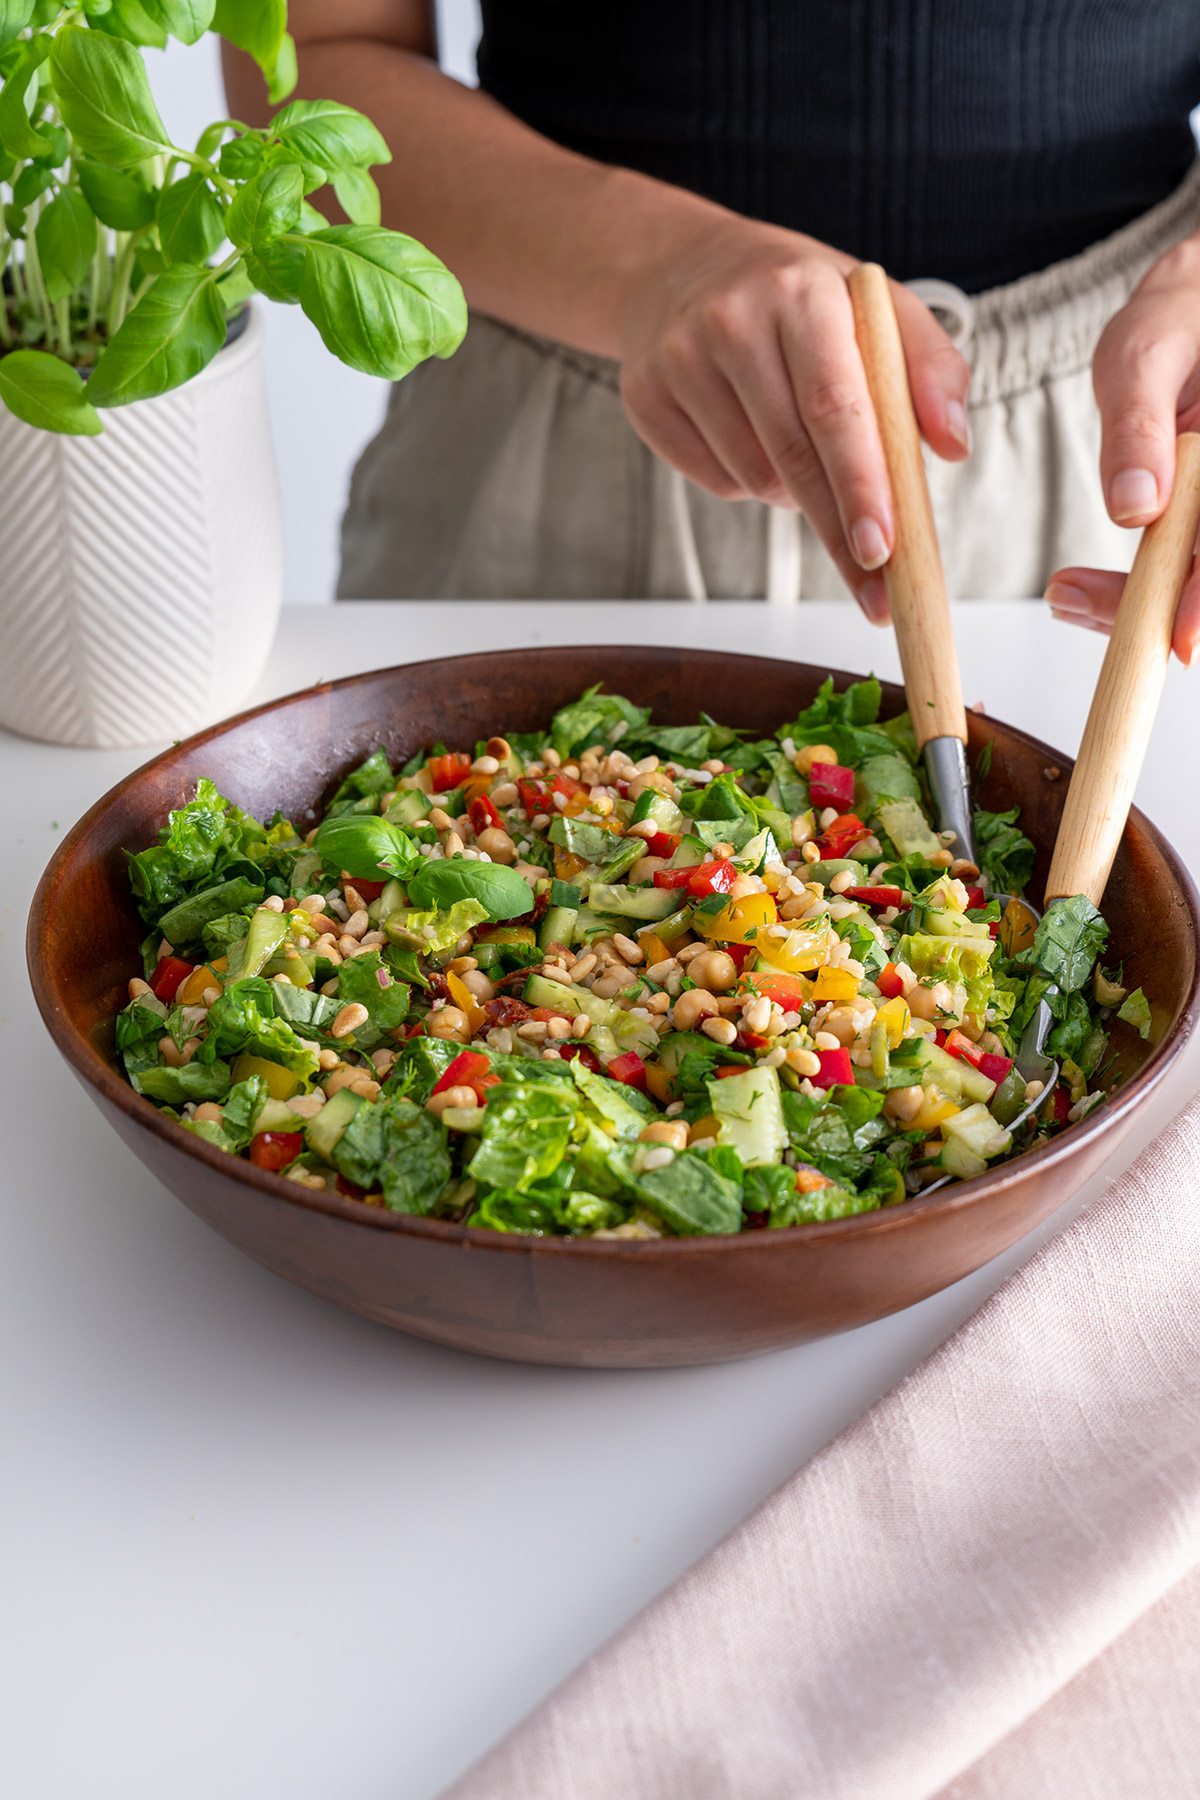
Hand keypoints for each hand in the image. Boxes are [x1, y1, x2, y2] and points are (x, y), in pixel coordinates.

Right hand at [616, 217, 970, 618]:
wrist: (681, 269)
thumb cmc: (799, 300)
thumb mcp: (876, 307)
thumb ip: (930, 368)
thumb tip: (953, 445)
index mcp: (801, 293)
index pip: (834, 407)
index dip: (861, 484)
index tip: (883, 547)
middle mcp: (731, 321)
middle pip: (793, 456)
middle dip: (839, 528)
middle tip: (874, 586)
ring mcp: (678, 360)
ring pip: (755, 477)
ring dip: (795, 496)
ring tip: (805, 455)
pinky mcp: (645, 398)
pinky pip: (715, 480)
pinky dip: (750, 483)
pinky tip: (754, 440)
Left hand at [1048, 231, 1199, 663]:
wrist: (1198, 310)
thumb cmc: (1181, 318)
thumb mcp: (1144, 351)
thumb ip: (1137, 427)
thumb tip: (1134, 509)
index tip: (1179, 638)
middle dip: (1163, 610)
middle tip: (1071, 601)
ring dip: (1144, 606)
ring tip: (1065, 595)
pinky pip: (1188, 573)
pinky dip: (1144, 591)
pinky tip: (1083, 590)